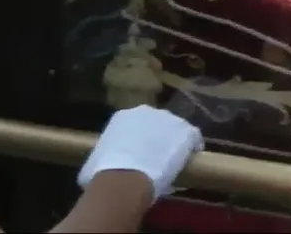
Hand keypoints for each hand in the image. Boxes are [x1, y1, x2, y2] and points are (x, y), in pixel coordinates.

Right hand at [77, 105, 203, 200]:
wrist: (125, 178)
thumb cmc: (103, 172)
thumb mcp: (96, 160)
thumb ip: (105, 155)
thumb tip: (101, 164)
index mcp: (123, 116)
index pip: (136, 123)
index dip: (140, 139)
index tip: (141, 151)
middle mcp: (147, 111)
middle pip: (157, 123)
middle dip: (158, 136)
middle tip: (157, 156)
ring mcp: (168, 119)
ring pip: (176, 129)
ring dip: (175, 141)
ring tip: (174, 159)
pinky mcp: (186, 131)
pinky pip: (193, 137)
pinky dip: (192, 147)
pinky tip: (190, 159)